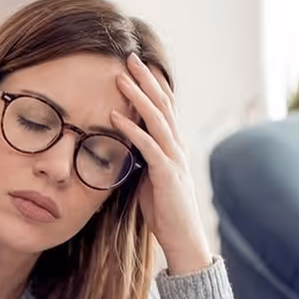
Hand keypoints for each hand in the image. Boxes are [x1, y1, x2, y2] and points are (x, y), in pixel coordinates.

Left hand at [111, 53, 213, 274]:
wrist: (183, 240)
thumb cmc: (164, 212)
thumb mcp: (149, 178)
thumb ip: (141, 159)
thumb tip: (123, 144)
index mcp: (173, 147)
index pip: (164, 109)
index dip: (151, 86)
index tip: (135, 67)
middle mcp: (177, 148)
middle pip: (163, 106)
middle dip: (146, 81)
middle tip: (129, 58)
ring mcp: (175, 160)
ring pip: (158, 120)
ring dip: (138, 98)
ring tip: (120, 78)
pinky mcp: (167, 176)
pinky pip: (149, 147)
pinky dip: (132, 130)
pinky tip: (115, 117)